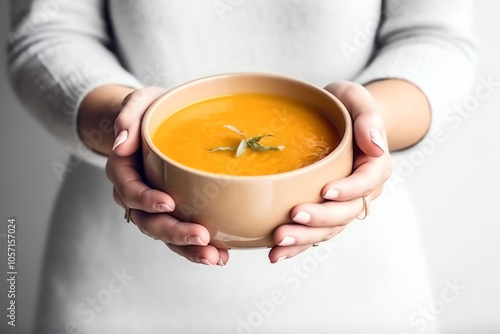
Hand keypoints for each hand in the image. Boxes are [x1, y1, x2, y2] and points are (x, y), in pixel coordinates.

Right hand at [106, 86, 228, 265]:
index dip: (146, 200)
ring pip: (165, 235)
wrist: (158, 120)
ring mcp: (154, 207)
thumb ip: (127, 116)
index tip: (169, 202)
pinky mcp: (173, 212)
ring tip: (215, 257)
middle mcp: (136, 194)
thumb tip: (120, 144)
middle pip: (148, 221)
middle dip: (174, 232)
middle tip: (202, 237)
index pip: (130, 190)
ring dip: (189, 249)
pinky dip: (198, 247)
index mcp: (124, 170)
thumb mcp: (138, 102)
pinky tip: (222, 254)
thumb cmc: (150, 110)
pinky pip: (181, 233)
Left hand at [269, 81, 392, 262]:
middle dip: (321, 219)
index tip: (325, 191)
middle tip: (293, 218)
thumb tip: (375, 146)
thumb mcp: (356, 98)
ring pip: (330, 229)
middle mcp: (362, 190)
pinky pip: (314, 233)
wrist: (336, 120)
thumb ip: (369, 117)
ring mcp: (343, 204)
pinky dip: (297, 245)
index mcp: (374, 165)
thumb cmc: (345, 106)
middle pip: (347, 212)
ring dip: (306, 238)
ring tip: (278, 241)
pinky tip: (276, 253)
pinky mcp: (324, 211)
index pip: (367, 181)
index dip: (349, 190)